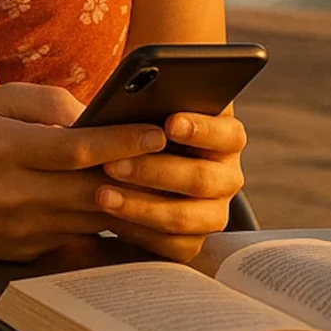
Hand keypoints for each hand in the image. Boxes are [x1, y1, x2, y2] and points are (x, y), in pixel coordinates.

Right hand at [0, 83, 167, 261]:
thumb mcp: (0, 103)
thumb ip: (50, 101)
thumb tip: (98, 114)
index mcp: (9, 150)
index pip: (75, 149)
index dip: (121, 140)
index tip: (158, 131)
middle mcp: (18, 194)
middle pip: (94, 189)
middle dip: (142, 175)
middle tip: (184, 159)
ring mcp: (25, 230)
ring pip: (95, 218)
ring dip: (136, 203)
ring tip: (173, 182)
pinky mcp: (30, 252)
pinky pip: (82, 235)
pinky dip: (111, 221)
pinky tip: (139, 206)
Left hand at [97, 111, 246, 262]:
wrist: (135, 168)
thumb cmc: (142, 125)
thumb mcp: (149, 106)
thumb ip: (150, 97)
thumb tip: (133, 85)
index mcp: (227, 137)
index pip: (228, 134)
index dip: (201, 129)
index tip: (169, 123)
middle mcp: (228, 176)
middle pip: (201, 178)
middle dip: (153, 171)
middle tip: (111, 163)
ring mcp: (214, 212)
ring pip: (185, 216)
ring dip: (141, 206)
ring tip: (102, 194)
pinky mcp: (194, 241)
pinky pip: (173, 245)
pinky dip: (140, 232)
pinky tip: (110, 220)